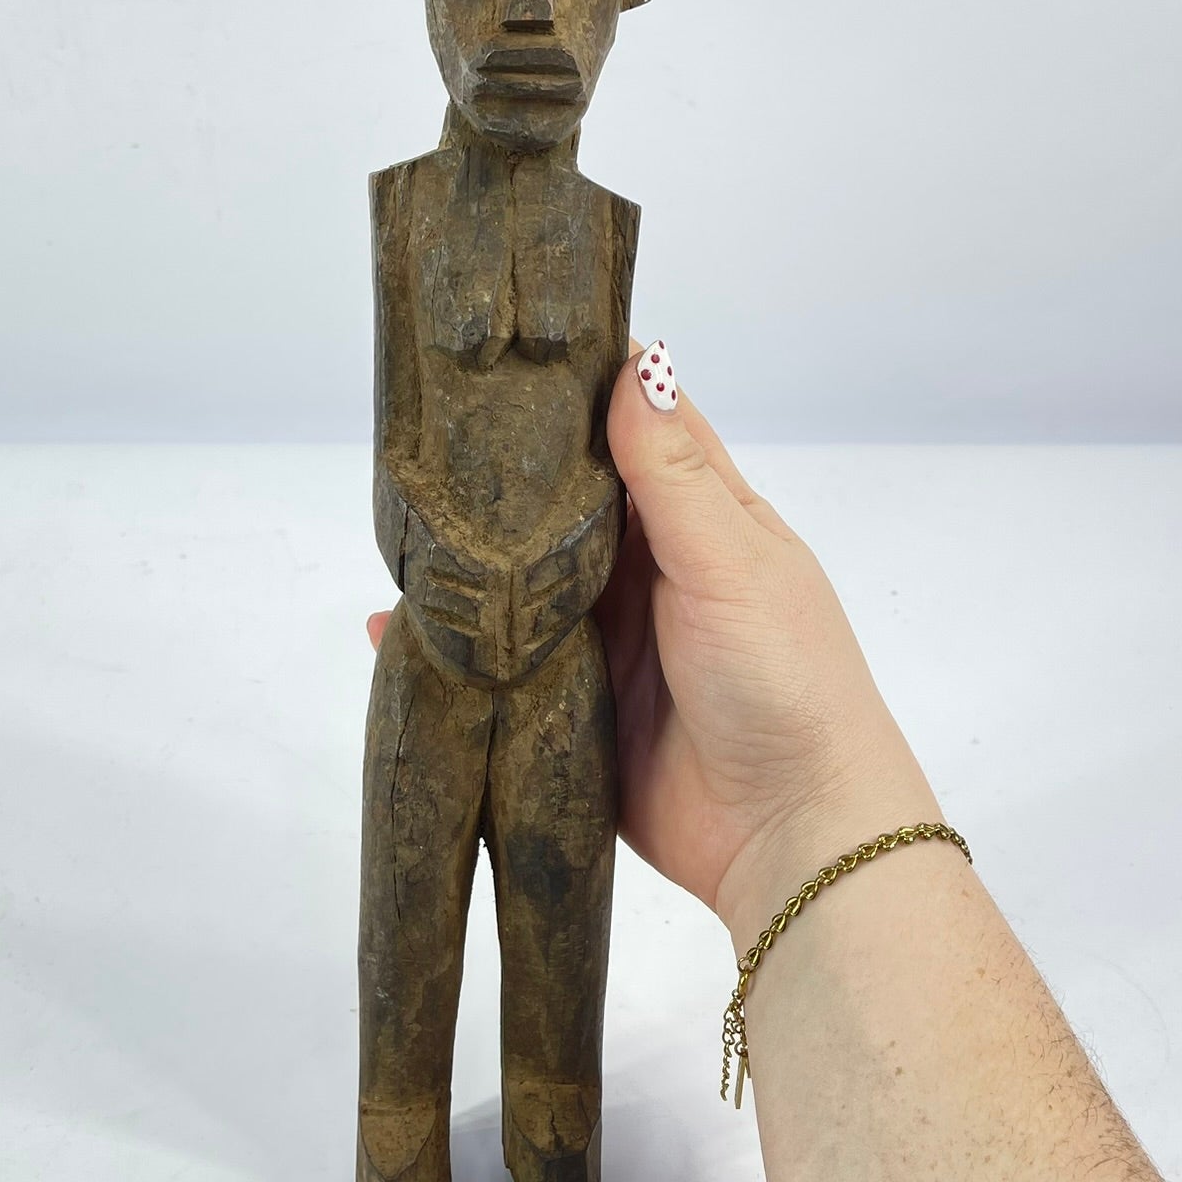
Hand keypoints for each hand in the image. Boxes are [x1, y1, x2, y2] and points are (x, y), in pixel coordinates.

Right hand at [369, 335, 942, 941]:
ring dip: (471, 561)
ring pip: (525, 582)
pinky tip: (392, 627)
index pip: (633, 429)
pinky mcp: (571, 703)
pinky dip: (454, 646)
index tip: (505, 346)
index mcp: (700, 518)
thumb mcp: (731, 560)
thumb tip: (637, 360)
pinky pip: (503, 663)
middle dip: (503, 473)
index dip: (578, 386)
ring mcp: (608, 638)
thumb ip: (673, 472)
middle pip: (565, 504)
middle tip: (421, 431)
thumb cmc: (783, 678)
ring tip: (397, 524)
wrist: (790, 835)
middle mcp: (651, 569)